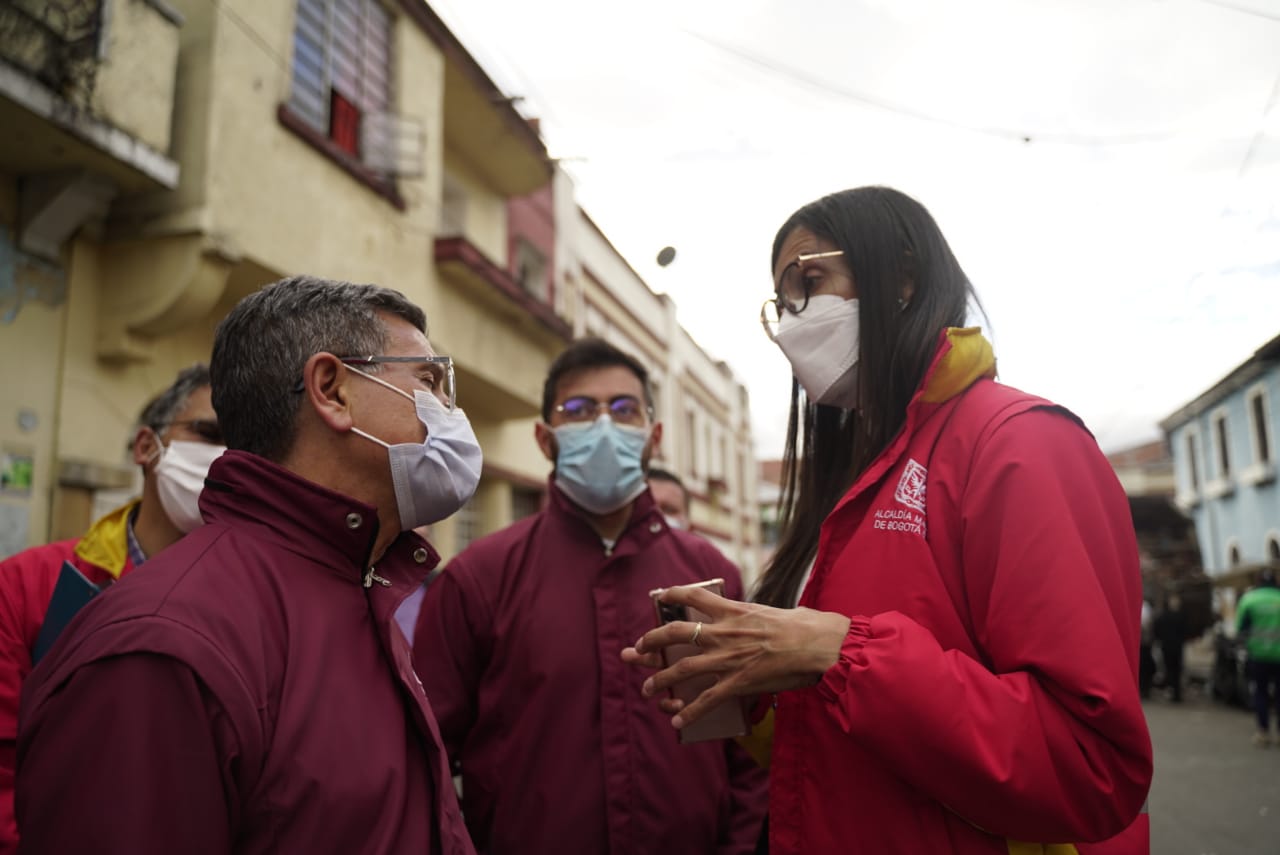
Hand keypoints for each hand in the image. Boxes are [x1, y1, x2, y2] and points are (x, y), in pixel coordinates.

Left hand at [620, 583, 850, 730]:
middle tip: (638, 648)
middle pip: (676, 632)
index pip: (695, 595)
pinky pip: (707, 700)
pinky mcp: (738, 682)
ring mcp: (729, 658)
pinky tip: (676, 722)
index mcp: (734, 611)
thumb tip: (758, 616)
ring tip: (647, 688)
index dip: (673, 593)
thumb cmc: (806, 626)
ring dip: (661, 679)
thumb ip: (757, 614)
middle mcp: (725, 632)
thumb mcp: (776, 610)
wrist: (820, 645)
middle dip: (652, 640)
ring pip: (683, 668)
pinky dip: (689, 713)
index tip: (660, 594)